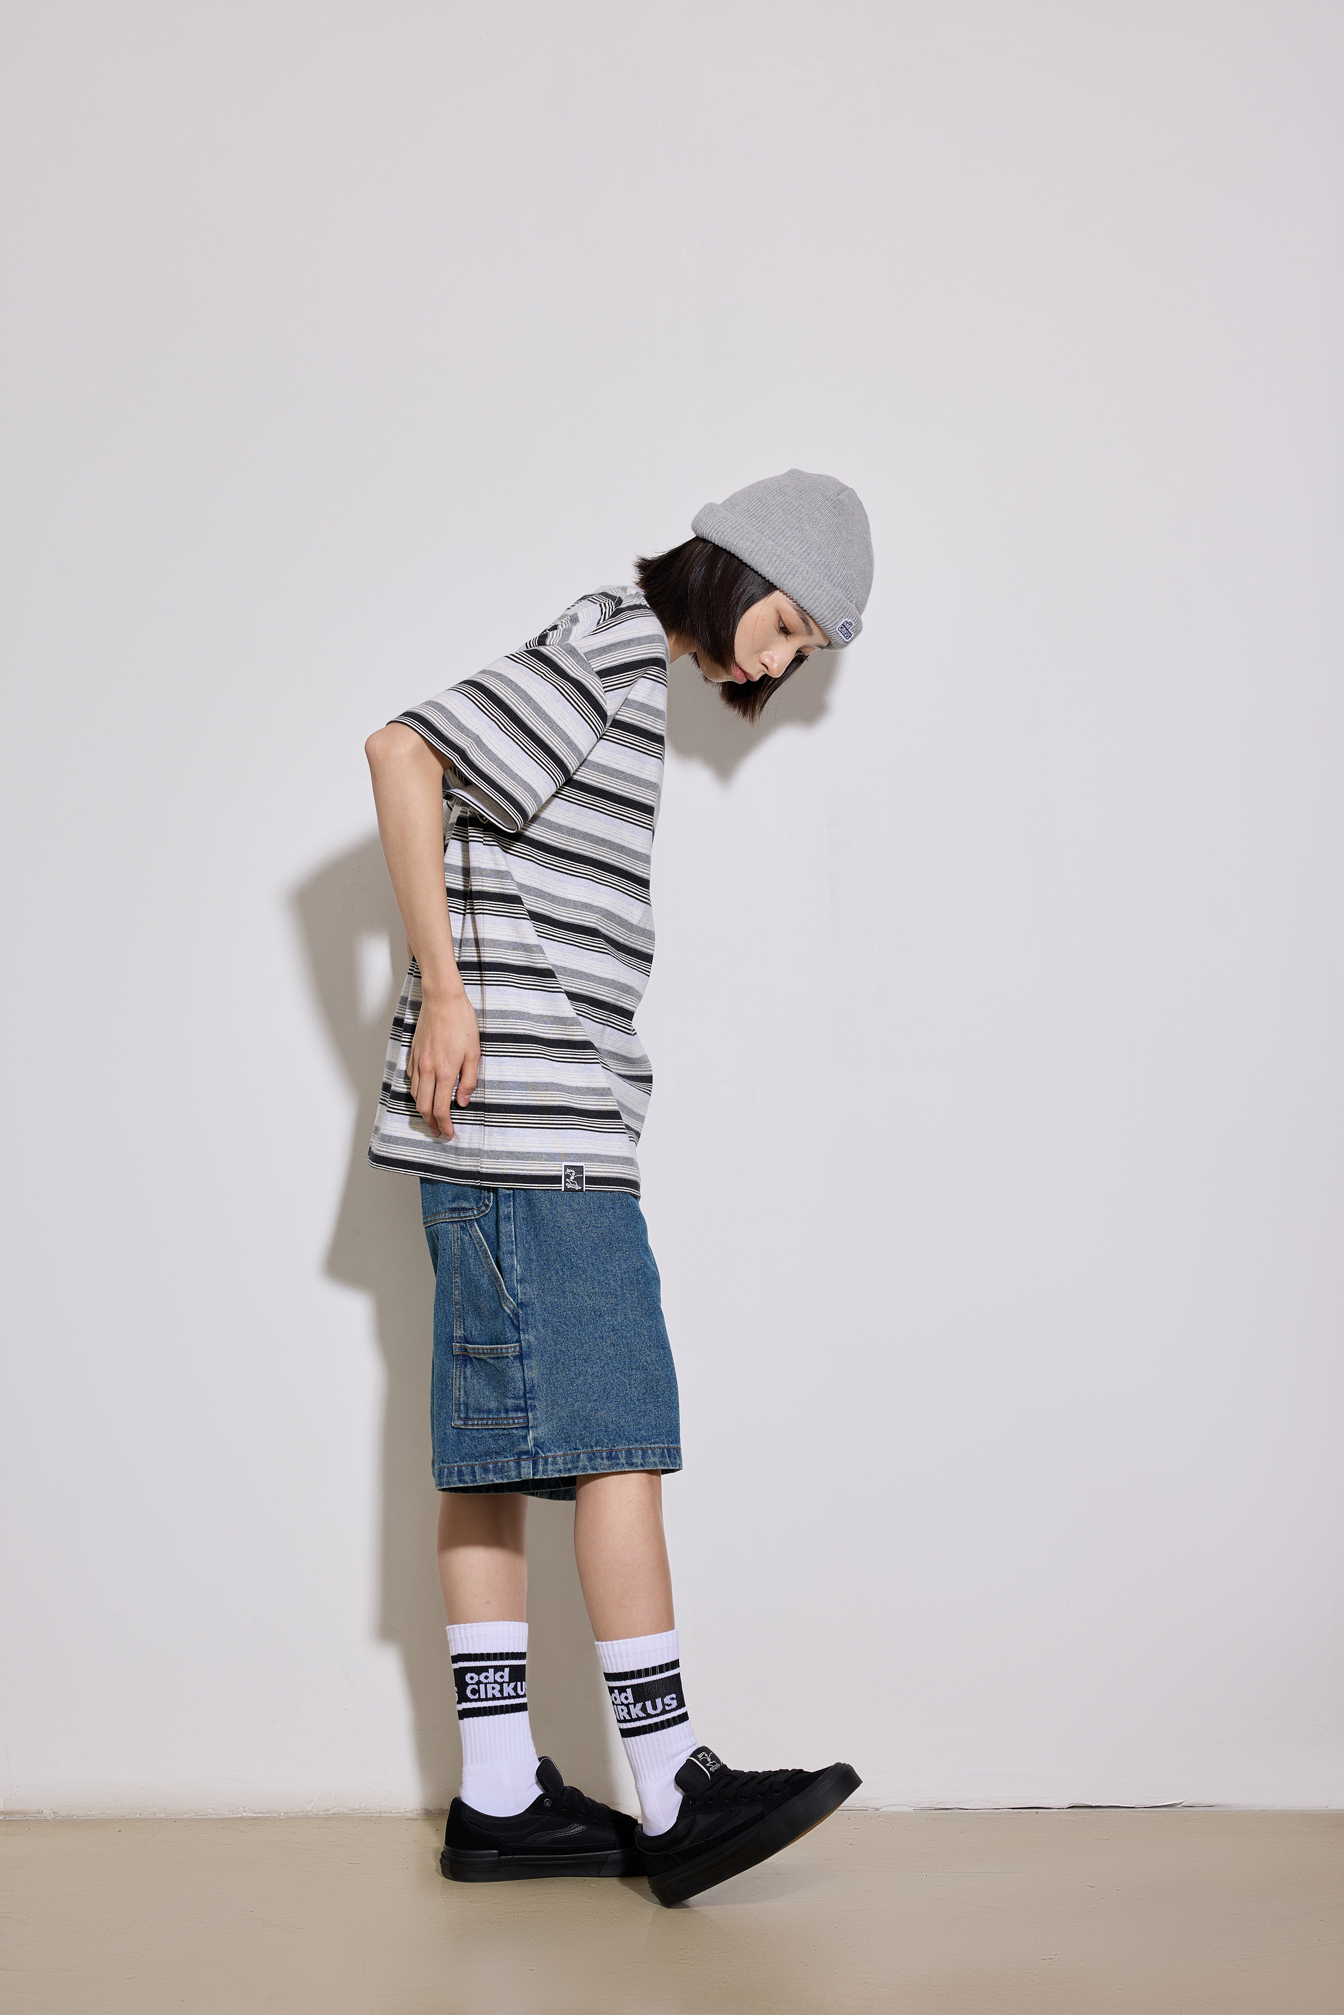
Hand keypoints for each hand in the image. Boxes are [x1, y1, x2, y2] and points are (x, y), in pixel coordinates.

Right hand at [408, 987, 479, 1139]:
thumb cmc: (461, 1022)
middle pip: (424, 1107)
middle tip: (438, 1132)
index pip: (440, 1108)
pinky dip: (417, 1091)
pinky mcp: (414, 1053)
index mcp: (445, 1072)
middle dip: (431, 1123)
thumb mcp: (474, 1053)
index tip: (448, 1134)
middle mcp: (428, 1070)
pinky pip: (412, 1079)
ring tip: (431, 1117)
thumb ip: (469, 1080)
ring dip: (422, 1109)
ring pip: (415, 1094)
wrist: (443, 1000)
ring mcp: (418, 1062)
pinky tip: (424, 1092)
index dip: (444, 1125)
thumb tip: (462, 1102)